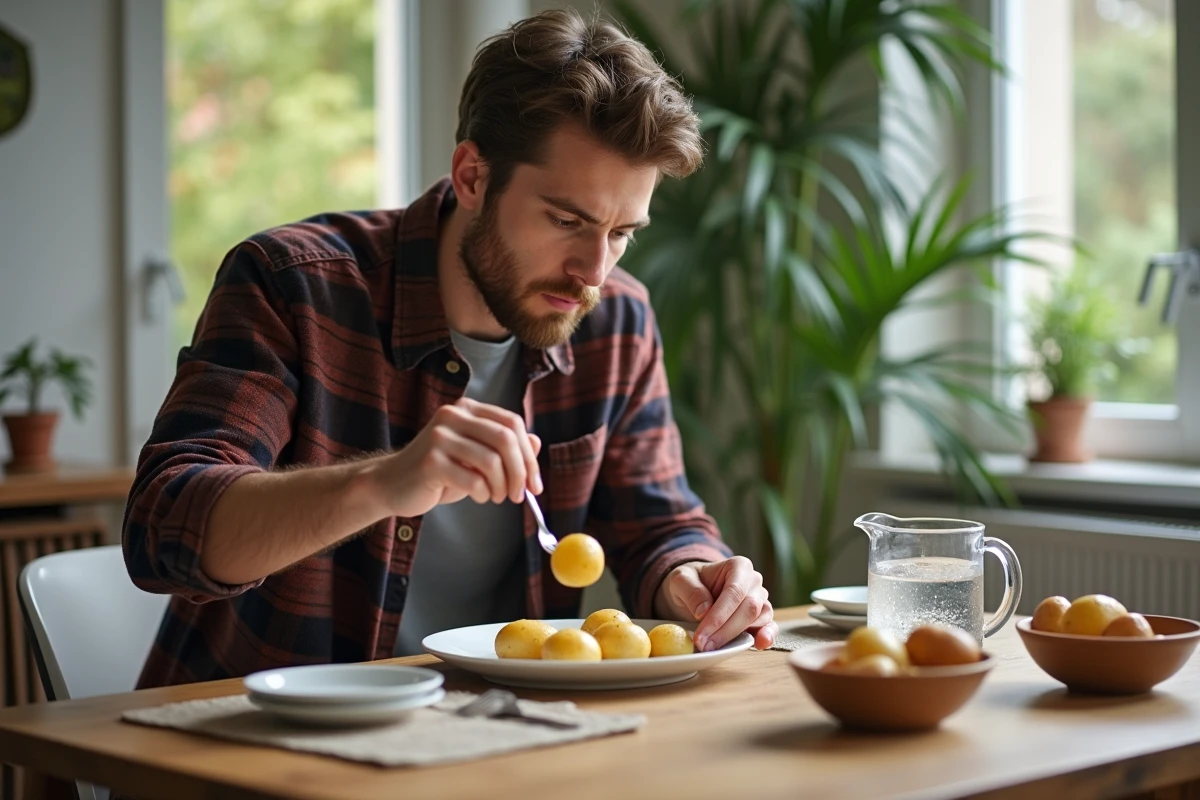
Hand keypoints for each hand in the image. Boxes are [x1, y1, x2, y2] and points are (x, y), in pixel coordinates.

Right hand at [368, 397, 541, 517]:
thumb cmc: (440, 472)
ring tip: (495, 497)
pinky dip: (482, 494)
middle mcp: (453, 415)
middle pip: (506, 439)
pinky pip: (473, 480)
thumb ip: (504, 448)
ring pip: (492, 461)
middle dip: (520, 472)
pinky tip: (476, 496)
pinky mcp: (430, 461)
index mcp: (468, 409)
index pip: (512, 423)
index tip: (535, 483)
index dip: (529, 455)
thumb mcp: (477, 457)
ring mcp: (439, 436)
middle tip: (520, 495)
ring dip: (501, 487)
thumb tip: (536, 442)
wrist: (393, 484)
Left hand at [654, 557, 775, 650]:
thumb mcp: (680, 579)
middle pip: (749, 608)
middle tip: (703, 645)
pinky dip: (766, 637)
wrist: (693, 592)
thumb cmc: (690, 583)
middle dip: (725, 630)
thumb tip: (704, 611)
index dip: (719, 616)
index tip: (701, 635)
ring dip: (736, 637)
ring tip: (712, 648)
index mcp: (738, 566)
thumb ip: (691, 590)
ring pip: (759, 620)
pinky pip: (770, 627)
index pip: (734, 592)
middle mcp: (754, 582)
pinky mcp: (762, 618)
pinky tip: (759, 645)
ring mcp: (761, 600)